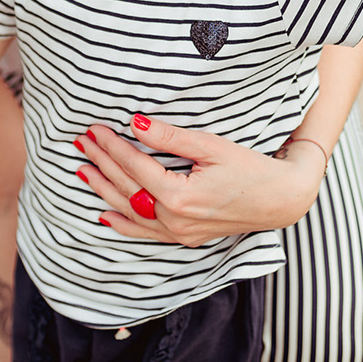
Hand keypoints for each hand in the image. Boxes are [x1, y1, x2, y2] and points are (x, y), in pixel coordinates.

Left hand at [73, 114, 324, 246]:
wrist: (281, 200)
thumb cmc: (250, 168)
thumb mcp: (211, 146)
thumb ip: (171, 137)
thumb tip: (135, 123)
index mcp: (180, 196)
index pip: (134, 167)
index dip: (111, 146)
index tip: (94, 129)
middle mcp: (175, 221)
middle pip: (126, 188)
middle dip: (101, 163)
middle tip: (81, 143)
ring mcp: (179, 234)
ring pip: (130, 212)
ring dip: (104, 190)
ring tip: (82, 171)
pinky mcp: (186, 238)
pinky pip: (146, 234)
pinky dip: (123, 224)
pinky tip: (104, 215)